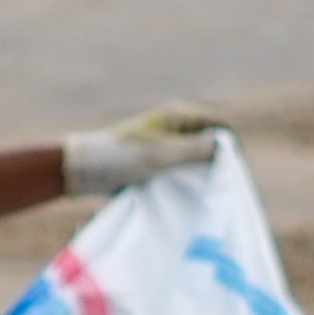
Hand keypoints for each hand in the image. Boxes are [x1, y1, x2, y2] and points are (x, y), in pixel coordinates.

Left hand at [60, 110, 230, 199]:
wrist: (81, 169)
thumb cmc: (119, 156)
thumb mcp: (161, 154)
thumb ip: (195, 149)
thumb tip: (223, 148)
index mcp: (180, 115)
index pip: (222, 126)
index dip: (231, 147)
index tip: (231, 174)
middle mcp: (177, 127)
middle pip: (212, 144)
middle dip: (219, 164)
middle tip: (221, 190)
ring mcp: (168, 145)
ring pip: (198, 160)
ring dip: (202, 176)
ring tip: (205, 196)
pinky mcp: (158, 163)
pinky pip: (182, 171)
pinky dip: (187, 182)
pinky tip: (189, 199)